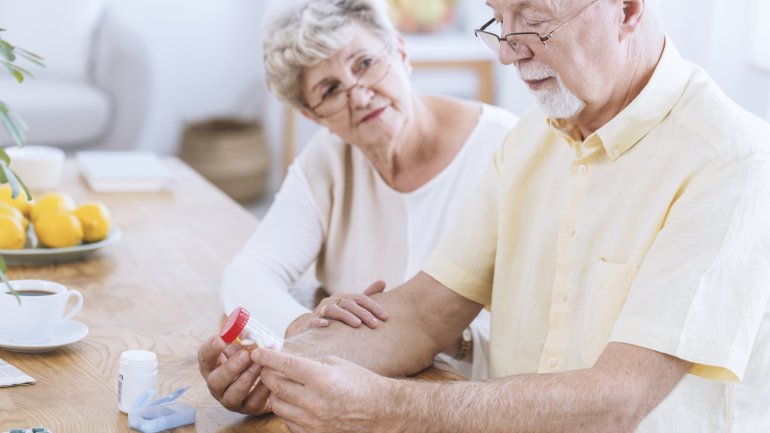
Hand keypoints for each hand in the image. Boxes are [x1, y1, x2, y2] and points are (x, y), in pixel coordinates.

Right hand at [197, 335, 271, 415]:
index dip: (210, 349)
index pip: (204, 358)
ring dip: (246, 379)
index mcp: (214, 367)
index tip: (220, 339)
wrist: (269, 381)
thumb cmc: (251, 360)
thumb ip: (243, 339)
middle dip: (230, 368)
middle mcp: (218, 386)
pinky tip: (269, 379)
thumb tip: (246, 330)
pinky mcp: (248, 409)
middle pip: (215, 381)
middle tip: (245, 355)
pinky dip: (262, 390)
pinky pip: (253, 403)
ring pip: (232, 395)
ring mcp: (232, 400)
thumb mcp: (244, 347)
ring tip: (259, 366)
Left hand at [253, 348, 399, 432]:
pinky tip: (296, 401)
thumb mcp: (336, 363)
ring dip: (277, 392)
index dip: (267, 356)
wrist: (380, 411)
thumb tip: (284, 361)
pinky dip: (287, 409)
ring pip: (277, 404)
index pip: (285, 364)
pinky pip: (287, 420)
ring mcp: (312, 421)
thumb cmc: (360, 382)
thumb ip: (308, 364)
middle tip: (269, 366)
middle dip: (268, 372)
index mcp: (321, 378)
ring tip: (285, 384)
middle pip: (275, 385)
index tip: (257, 351)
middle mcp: (314, 401)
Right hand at [313, 280, 388, 328]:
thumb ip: (367, 295)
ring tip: (357, 325)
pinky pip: (314, 319)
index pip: (361, 299)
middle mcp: (333, 300)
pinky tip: (326, 325)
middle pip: (350, 304)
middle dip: (363, 313)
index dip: (374, 307)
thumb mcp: (352, 304)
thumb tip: (383, 281)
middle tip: (375, 324)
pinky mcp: (311, 321)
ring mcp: (321, 310)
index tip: (386, 317)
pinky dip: (319, 321)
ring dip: (346, 316)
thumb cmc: (337, 314)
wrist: (311, 324)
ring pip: (334, 310)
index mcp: (344, 297)